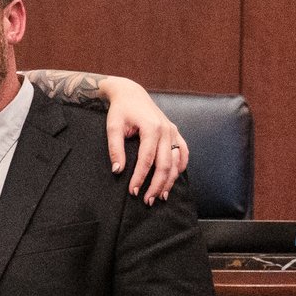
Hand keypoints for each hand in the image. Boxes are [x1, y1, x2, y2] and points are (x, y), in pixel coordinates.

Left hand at [101, 79, 187, 203]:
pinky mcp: (175, 132)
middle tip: (147, 201)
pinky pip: (183, 152)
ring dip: (169, 181)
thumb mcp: (113, 127)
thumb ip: (115, 149)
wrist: (131, 94)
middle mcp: (166, 130)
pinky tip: (173, 179)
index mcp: (151, 128)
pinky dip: (180, 167)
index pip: (147, 159)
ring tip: (160, 196)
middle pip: (165, 164)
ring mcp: (173, 131)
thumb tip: (117, 171)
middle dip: (156, 185)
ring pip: (176, 161)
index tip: (133, 192)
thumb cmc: (121, 110)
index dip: (140, 178)